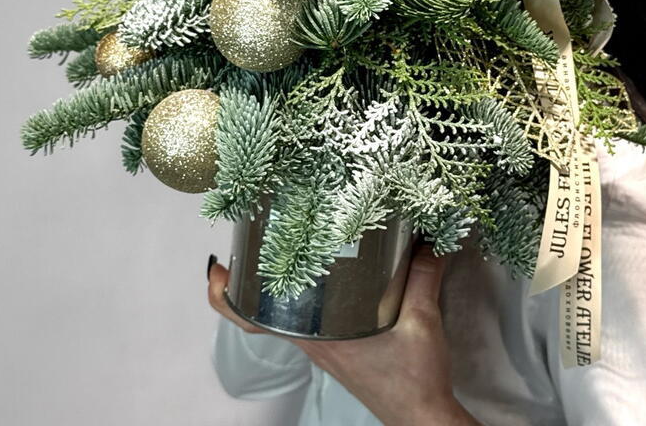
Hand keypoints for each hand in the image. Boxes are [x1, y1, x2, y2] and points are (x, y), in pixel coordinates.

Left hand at [208, 243, 481, 425]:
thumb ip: (423, 275)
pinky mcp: (339, 347)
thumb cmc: (413, 379)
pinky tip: (328, 275)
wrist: (421, 416)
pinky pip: (311, 318)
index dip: (227, 296)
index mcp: (319, 335)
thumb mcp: (422, 320)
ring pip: (287, 312)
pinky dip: (307, 296)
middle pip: (265, 308)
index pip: (253, 320)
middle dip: (254, 274)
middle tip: (254, 237)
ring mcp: (325, 345)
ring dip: (282, 283)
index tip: (216, 268)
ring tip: (288, 244)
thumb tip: (429, 236)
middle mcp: (314, 340)